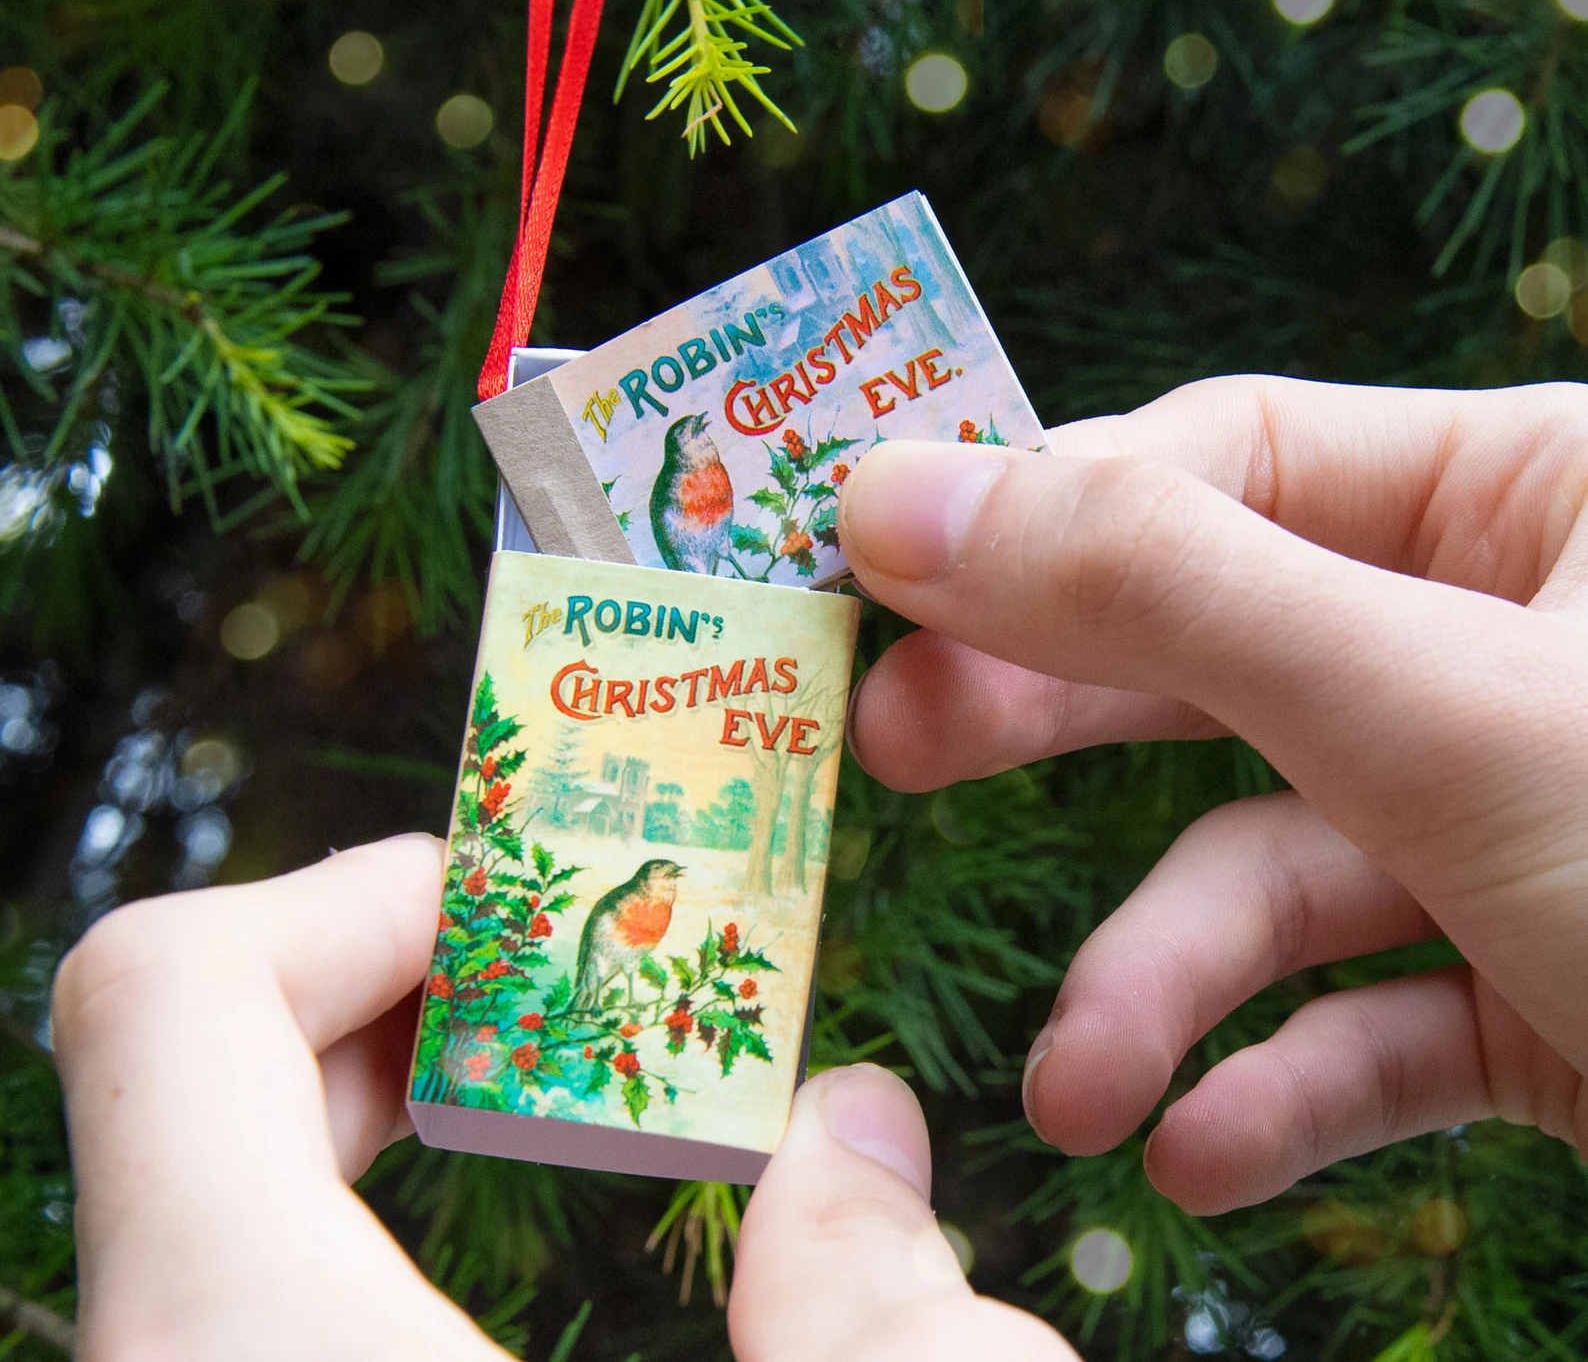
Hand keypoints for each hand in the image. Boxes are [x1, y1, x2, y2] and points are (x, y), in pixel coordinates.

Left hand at [53, 838, 1070, 1360]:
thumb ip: (895, 1316)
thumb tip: (853, 1132)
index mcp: (241, 1349)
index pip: (166, 995)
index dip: (353, 899)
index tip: (536, 918)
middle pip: (194, 1075)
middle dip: (415, 990)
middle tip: (591, 994)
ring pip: (226, 1197)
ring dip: (409, 1107)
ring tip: (591, 1106)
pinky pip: (251, 1301)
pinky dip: (368, 1244)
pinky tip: (511, 1269)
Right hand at [838, 375, 1587, 1213]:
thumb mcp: (1442, 710)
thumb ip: (1160, 592)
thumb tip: (897, 490)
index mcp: (1530, 498)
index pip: (1223, 458)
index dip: (1042, 513)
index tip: (875, 571)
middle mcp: (1513, 644)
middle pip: (1219, 651)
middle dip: (1060, 721)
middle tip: (894, 752)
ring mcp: (1521, 825)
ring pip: (1286, 865)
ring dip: (1168, 982)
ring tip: (1073, 1081)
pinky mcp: (1539, 992)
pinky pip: (1378, 1017)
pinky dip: (1288, 1084)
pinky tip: (1202, 1147)